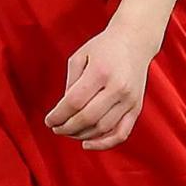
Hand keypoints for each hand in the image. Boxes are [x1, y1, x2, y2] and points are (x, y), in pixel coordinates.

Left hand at [46, 22, 156, 149]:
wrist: (135, 41)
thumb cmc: (103, 47)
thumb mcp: (79, 57)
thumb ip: (70, 84)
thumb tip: (64, 111)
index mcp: (101, 72)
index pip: (74, 102)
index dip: (58, 116)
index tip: (48, 120)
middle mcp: (118, 87)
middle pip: (87, 118)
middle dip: (67, 128)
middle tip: (56, 128)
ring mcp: (130, 99)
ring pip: (102, 128)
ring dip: (81, 135)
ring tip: (69, 132)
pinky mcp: (137, 107)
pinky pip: (121, 133)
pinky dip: (104, 144)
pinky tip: (87, 144)